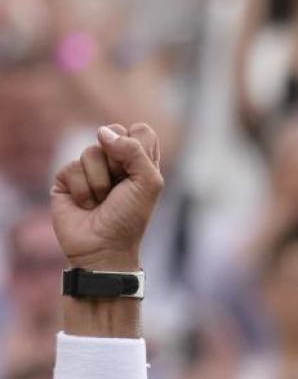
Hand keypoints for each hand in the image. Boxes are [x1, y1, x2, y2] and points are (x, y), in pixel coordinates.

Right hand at [50, 124, 163, 270]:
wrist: (103, 247)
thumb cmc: (130, 217)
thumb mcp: (148, 183)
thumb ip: (134, 151)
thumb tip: (102, 132)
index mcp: (140, 160)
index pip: (140, 131)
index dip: (138, 146)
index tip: (138, 172)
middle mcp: (115, 160)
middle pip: (113, 133)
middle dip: (118, 163)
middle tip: (120, 187)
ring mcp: (89, 168)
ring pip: (92, 151)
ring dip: (100, 182)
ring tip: (102, 201)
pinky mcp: (66, 178)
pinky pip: (72, 167)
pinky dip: (83, 191)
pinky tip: (86, 205)